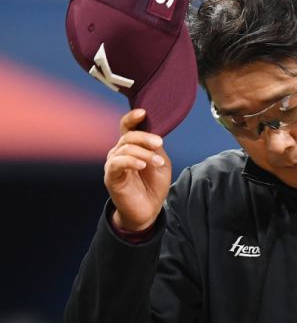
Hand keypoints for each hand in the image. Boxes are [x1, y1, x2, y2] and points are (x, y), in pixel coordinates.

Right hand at [104, 109, 171, 230]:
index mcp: (132, 146)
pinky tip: (142, 165)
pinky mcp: (111, 176)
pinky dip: (131, 161)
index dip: (132, 118)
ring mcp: (114, 163)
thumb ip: (156, 148)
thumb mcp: (160, 163)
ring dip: (144, 153)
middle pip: (128, 136)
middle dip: (145, 137)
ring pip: (125, 148)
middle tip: (158, 144)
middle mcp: (120, 151)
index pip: (127, 127)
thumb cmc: (154, 185)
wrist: (149, 209)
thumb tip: (154, 134)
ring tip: (157, 163)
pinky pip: (117, 162)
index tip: (143, 112)